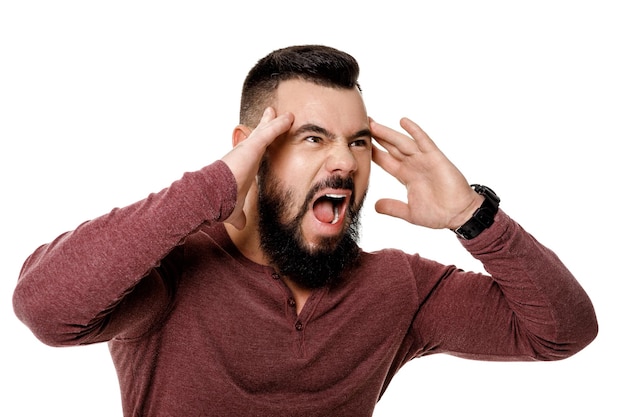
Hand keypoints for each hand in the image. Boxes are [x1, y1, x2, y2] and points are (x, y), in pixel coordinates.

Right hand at [221, 107, 293, 228]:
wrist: (211, 197)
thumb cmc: (220, 203)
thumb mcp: (234, 210)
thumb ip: (239, 215)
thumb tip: (241, 225)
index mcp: (243, 166)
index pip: (254, 151)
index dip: (260, 142)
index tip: (264, 136)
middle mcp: (244, 154)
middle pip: (259, 135)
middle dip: (267, 124)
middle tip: (273, 113)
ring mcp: (247, 149)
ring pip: (265, 131)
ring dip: (277, 122)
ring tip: (289, 114)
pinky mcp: (251, 147)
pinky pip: (269, 133)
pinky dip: (279, 125)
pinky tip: (289, 119)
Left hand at [370, 117, 482, 229]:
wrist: (458, 215)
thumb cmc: (438, 213)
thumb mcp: (409, 212)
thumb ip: (392, 207)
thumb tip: (375, 206)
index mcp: (405, 175)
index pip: (385, 160)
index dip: (372, 152)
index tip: (359, 144)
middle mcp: (413, 164)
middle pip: (390, 147)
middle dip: (377, 137)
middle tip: (362, 124)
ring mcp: (424, 160)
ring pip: (402, 142)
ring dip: (388, 133)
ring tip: (373, 123)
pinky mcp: (436, 158)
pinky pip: (424, 142)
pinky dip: (414, 131)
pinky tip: (403, 121)